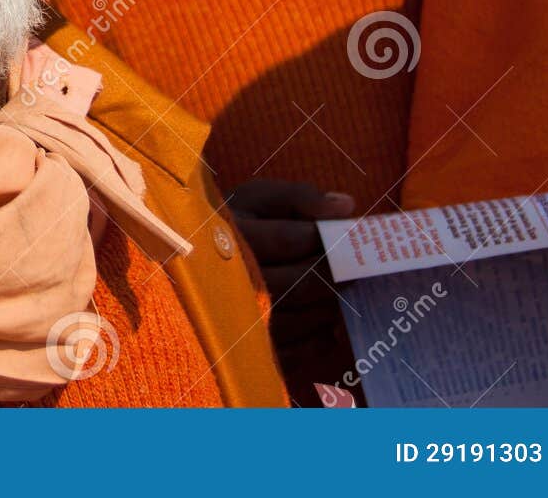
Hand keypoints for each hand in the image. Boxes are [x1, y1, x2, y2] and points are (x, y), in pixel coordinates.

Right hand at [227, 179, 355, 341]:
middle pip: (299, 284)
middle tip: (352, 264)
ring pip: (301, 318)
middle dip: (333, 273)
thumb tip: (345, 208)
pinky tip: (322, 318)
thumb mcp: (258, 197)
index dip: (325, 237)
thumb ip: (299, 196)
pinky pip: (296, 351)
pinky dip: (318, 337)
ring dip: (328, 303)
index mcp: (233, 237)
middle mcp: (232, 282)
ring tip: (336, 287)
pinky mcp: (252, 348)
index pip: (290, 240)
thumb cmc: (236, 223)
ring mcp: (241, 319)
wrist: (195, 256)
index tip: (347, 233)